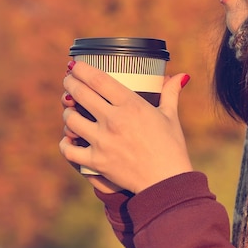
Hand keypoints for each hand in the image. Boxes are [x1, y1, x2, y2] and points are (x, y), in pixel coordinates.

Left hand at [60, 61, 192, 193]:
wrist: (168, 182)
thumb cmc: (171, 148)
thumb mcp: (171, 118)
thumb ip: (170, 94)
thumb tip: (180, 75)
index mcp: (132, 105)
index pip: (97, 78)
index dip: (81, 68)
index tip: (75, 65)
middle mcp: (114, 121)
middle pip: (79, 93)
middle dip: (70, 83)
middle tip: (69, 82)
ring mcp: (103, 141)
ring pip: (70, 119)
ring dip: (68, 112)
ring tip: (71, 111)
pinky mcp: (97, 162)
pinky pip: (69, 149)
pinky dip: (66, 143)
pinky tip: (70, 139)